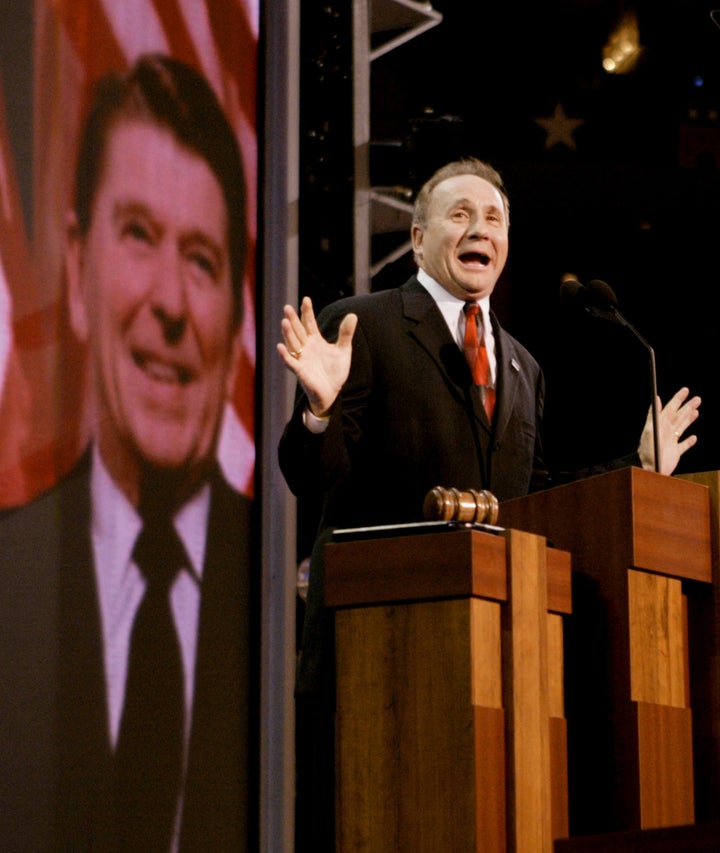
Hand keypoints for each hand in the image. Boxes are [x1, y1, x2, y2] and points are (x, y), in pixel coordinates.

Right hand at [277, 296, 357, 416]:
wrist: (332, 392)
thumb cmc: (335, 371)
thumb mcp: (343, 350)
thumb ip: (346, 333)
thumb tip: (353, 315)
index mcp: (315, 341)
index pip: (309, 323)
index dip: (307, 312)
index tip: (306, 299)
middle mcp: (306, 347)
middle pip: (298, 331)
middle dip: (293, 320)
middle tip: (287, 307)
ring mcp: (302, 358)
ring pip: (293, 343)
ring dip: (288, 334)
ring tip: (285, 322)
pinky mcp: (300, 371)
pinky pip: (291, 362)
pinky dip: (285, 355)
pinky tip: (280, 346)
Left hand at [638, 387, 700, 474]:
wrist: (649, 469)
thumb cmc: (648, 450)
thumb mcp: (650, 430)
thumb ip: (654, 414)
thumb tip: (656, 398)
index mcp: (661, 425)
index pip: (671, 408)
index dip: (678, 399)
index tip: (686, 390)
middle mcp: (666, 432)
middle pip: (679, 416)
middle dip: (688, 407)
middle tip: (697, 398)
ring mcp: (671, 442)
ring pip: (682, 427)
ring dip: (689, 419)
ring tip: (696, 411)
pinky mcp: (675, 453)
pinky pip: (684, 445)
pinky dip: (689, 441)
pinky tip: (694, 438)